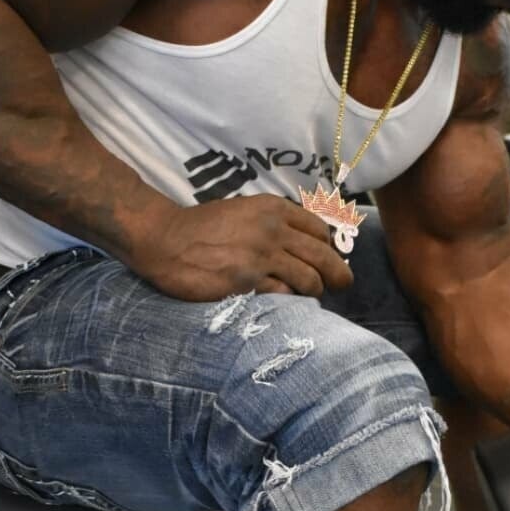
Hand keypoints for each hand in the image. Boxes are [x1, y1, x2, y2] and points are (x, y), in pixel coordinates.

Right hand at [135, 195, 354, 301]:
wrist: (165, 239)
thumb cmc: (201, 227)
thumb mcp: (243, 212)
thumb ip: (272, 223)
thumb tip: (300, 243)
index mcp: (273, 209)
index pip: (319, 229)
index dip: (330, 246)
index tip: (330, 258)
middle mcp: (273, 230)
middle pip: (324, 255)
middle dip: (340, 274)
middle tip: (344, 285)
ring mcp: (261, 256)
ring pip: (309, 278)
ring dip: (314, 290)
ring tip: (311, 296)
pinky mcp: (248, 281)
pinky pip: (284, 294)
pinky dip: (289, 300)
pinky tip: (285, 301)